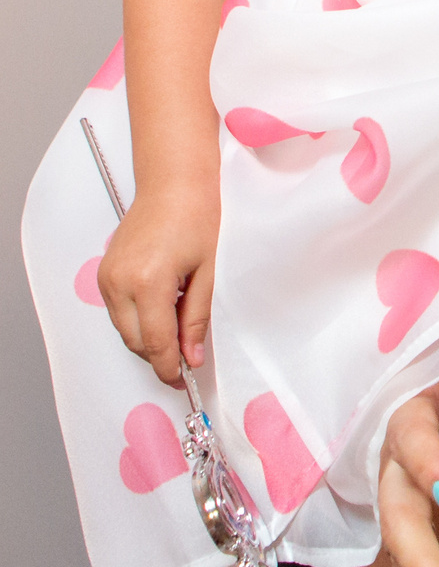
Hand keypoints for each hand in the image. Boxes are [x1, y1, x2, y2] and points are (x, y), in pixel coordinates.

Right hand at [98, 186, 218, 385]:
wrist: (172, 186)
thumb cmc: (197, 220)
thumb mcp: (206, 273)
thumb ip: (197, 319)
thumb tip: (192, 357)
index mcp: (148, 283)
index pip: (155, 342)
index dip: (169, 367)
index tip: (183, 380)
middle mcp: (119, 284)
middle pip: (135, 341)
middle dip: (159, 356)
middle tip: (186, 361)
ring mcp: (106, 279)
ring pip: (124, 329)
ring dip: (149, 339)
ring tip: (179, 331)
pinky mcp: (103, 275)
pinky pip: (118, 313)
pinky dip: (138, 321)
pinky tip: (162, 312)